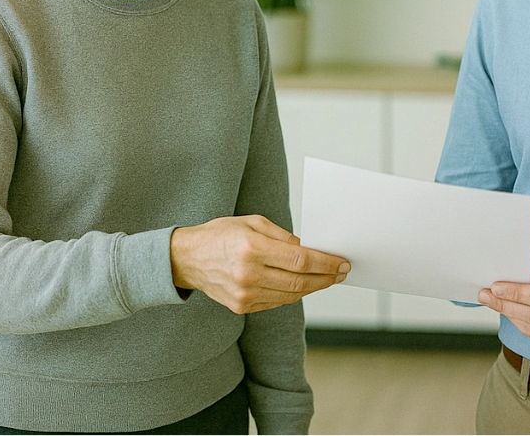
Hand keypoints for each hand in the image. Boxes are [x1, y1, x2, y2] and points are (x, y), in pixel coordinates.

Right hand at [170, 214, 349, 313]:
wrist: (187, 259)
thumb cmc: (221, 235)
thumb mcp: (252, 223)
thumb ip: (283, 237)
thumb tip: (311, 250)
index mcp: (252, 249)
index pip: (300, 260)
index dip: (326, 263)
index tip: (342, 263)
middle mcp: (248, 274)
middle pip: (300, 282)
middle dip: (326, 277)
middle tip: (341, 273)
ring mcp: (244, 294)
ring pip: (291, 295)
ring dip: (313, 288)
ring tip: (327, 279)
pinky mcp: (242, 307)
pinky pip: (277, 302)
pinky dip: (294, 294)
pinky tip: (304, 286)